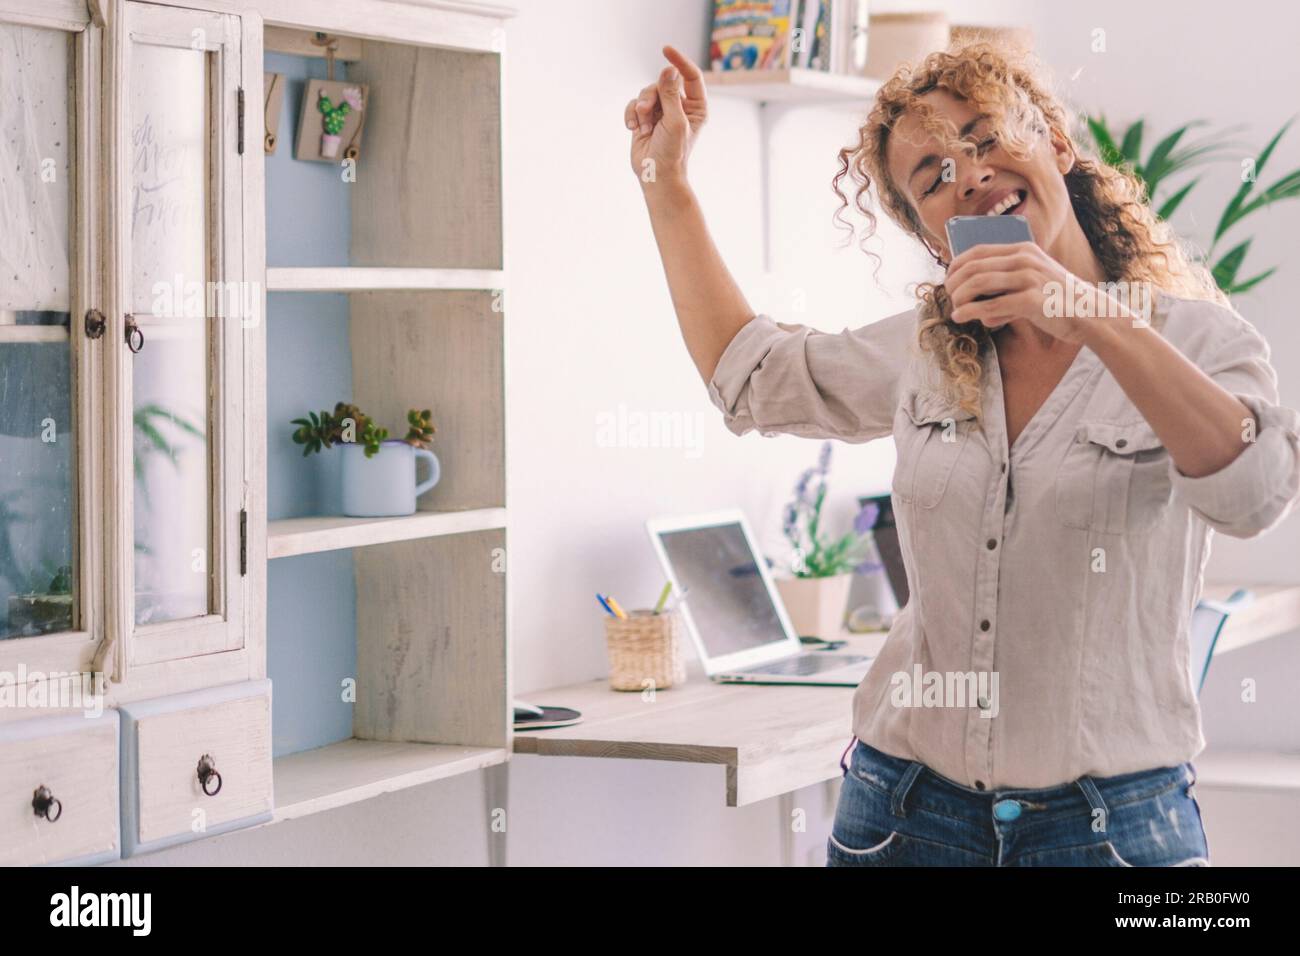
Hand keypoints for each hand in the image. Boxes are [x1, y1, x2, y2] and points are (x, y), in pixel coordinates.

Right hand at [625, 45, 706, 185]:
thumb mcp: (675, 121)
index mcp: (696, 106)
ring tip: (643, 126)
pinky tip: (634, 129)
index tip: (666, 50)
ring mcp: (661, 112)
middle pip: (663, 83)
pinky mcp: (644, 118)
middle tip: (647, 111)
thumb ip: (671, 94)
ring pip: (647, 92)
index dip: (679, 61)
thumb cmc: (672, 153)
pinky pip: (634, 104)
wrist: (656, 175)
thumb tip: (669, 69)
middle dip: (652, 95)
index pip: (690, 75)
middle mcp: (679, 106)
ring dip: (641, 108)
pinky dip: (632, 115)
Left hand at [945, 242, 1094, 344]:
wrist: (1091, 313)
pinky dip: (970, 312)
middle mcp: (1025, 259)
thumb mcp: (1033, 282)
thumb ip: (1005, 287)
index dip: (956, 265)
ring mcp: (1029, 278)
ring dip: (959, 297)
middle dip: (954, 282)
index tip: (948, 279)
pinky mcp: (1031, 300)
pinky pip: (991, 305)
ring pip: (978, 282)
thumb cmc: (1058, 299)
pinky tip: (960, 317)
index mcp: (1024, 250)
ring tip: (954, 308)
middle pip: (974, 266)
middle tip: (948, 296)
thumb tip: (973, 303)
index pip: (979, 251)